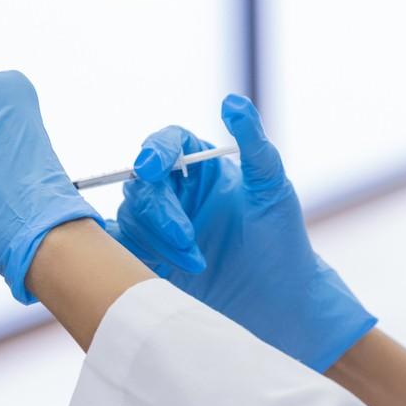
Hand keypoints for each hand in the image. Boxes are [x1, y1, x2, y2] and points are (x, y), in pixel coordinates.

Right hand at [109, 95, 375, 371]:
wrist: (278, 303)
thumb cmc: (281, 242)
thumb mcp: (271, 189)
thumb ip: (253, 144)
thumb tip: (232, 101)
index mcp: (203, 168)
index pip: (167, 145)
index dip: (155, 151)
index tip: (153, 169)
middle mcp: (178, 193)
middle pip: (143, 183)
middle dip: (160, 211)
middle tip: (187, 239)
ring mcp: (162, 226)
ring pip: (134, 217)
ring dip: (160, 241)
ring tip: (198, 263)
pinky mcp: (151, 259)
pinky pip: (124, 249)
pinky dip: (132, 256)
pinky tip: (155, 269)